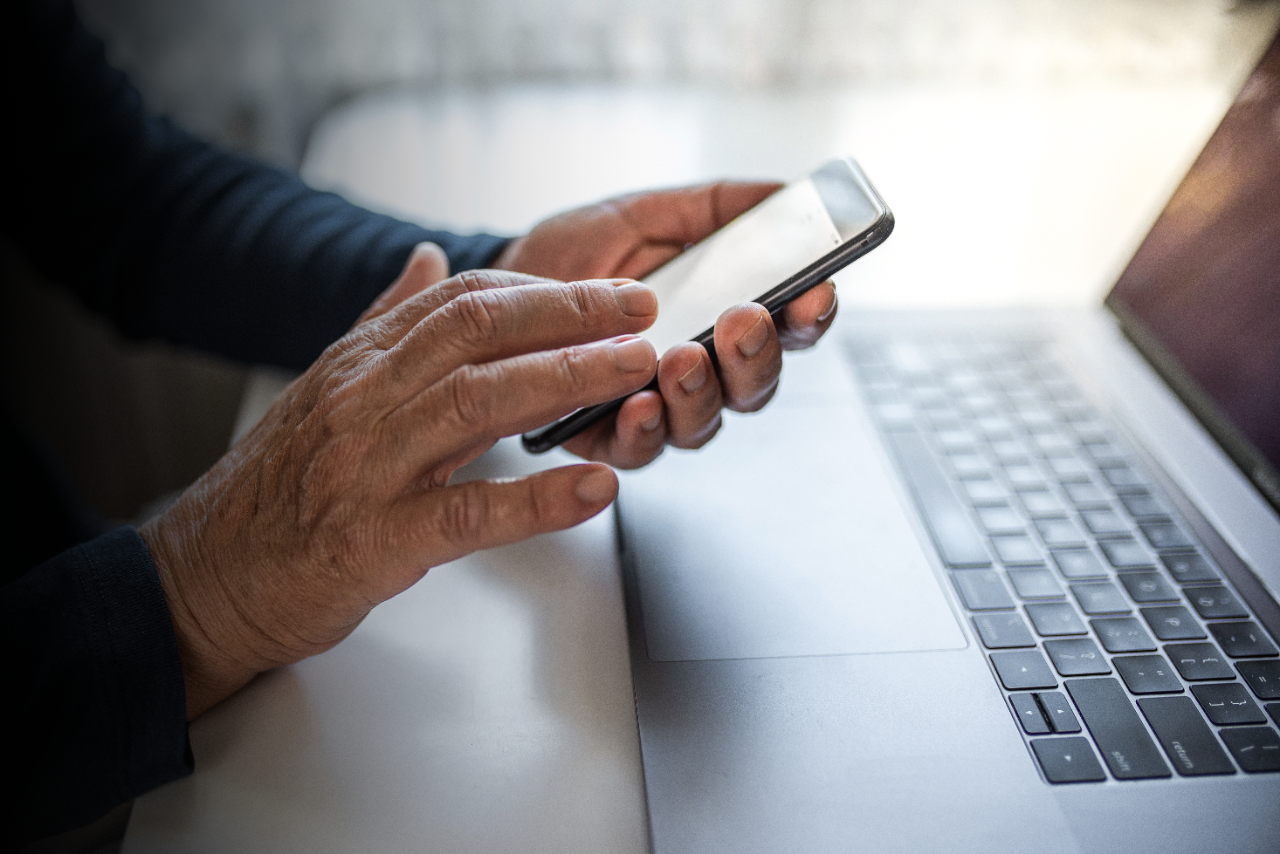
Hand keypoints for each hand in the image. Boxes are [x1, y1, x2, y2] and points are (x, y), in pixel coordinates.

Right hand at [141, 244, 662, 717]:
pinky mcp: (373, 540)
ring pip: (477, 404)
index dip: (546, 291)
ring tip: (635, 371)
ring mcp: (366, 468)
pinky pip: (466, 513)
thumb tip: (428, 259)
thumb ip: (382, 323)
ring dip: (567, 380)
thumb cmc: (277, 489)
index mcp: (359, 365)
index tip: (609, 292)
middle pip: (477, 334)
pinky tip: (594, 490)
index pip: (463, 302)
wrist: (205, 578)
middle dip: (570, 316)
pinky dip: (535, 501)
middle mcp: (362, 401)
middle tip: (642, 311)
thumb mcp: (326, 389)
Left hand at [495, 182, 838, 467]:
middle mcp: (700, 372)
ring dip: (702, 392)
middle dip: (757, 355)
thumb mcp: (646, 215)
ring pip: (704, 422)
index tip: (816, 292)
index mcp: (721, 320)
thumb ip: (714, 208)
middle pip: (755, 384)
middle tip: (744, 322)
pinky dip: (645, 429)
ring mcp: (658, 408)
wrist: (502, 284)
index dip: (809, 314)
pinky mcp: (606, 437)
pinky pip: (639, 449)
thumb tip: (781, 191)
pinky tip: (640, 402)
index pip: (786, 327)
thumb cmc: (577, 254)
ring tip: (683, 358)